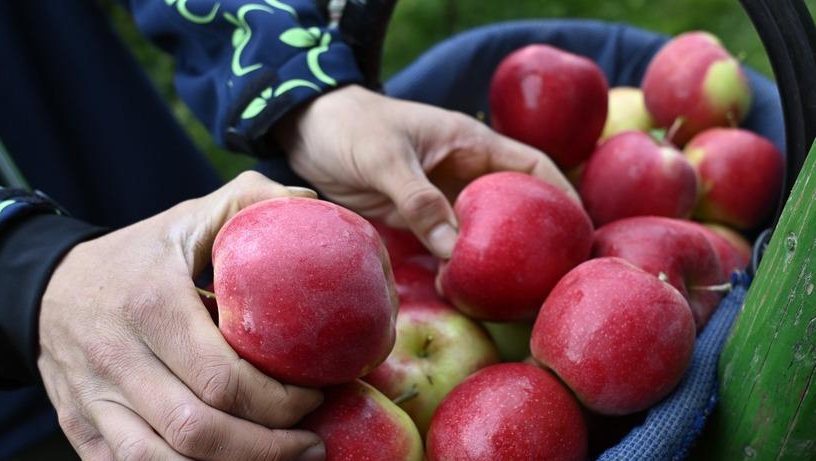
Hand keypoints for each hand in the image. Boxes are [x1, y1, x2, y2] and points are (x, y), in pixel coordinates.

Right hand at [38, 172, 325, 460]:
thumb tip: (310, 204)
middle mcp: (117, 359)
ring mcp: (95, 401)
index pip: (222, 378)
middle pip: (199, 431)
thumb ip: (247, 203)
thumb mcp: (187, 220)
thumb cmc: (137, 257)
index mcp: (152, 306)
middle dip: (267, 446)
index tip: (315, 394)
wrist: (49, 288)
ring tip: (283, 457)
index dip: (278, 401)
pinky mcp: (82, 429)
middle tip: (313, 439)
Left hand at [275, 85, 576, 258]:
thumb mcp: (385, 158)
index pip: (532, 167)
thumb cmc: (349, 127)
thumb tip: (454, 249)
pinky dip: (456, 263)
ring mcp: (442, 196)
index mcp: (470, 144)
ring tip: (513, 290)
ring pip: (482, 228)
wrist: (307, 130)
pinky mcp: (417, 217)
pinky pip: (447, 243)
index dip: (561, 196)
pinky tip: (459, 287)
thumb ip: (419, 199)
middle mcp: (463, 171)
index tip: (579, 231)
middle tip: (552, 274)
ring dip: (494, 255)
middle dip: (534, 235)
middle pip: (513, 204)